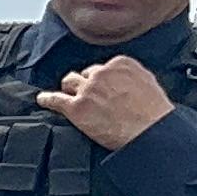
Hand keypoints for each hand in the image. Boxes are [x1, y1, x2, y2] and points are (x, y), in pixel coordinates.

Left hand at [33, 57, 176, 150]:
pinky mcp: (76, 108)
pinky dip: (46, 99)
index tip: (103, 87)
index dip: (101, 79)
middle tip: (89, 96)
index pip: (103, 67)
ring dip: (69, 89)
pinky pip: (54, 99)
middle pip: (85, 74)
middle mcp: (102, 73)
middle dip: (85, 83)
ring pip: (69, 82)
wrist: (150, 131)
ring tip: (68, 96)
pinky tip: (42, 100)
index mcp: (121, 64)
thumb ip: (130, 76)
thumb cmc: (154, 112)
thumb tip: (123, 79)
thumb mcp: (148, 82)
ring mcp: (87, 90)